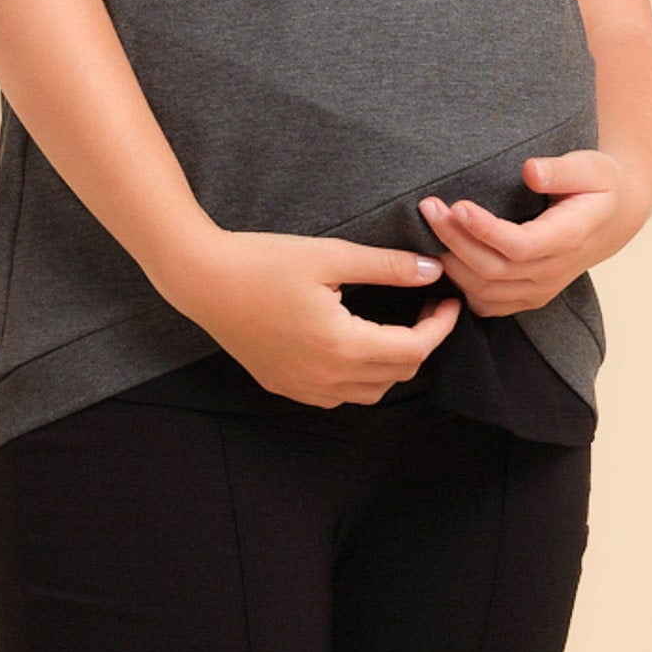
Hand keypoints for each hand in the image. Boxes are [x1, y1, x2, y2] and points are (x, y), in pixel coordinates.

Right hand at [171, 230, 461, 407]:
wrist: (201, 280)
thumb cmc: (263, 261)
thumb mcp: (331, 256)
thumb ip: (386, 266)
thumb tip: (432, 270)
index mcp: (343, 346)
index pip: (415, 349)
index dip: (442, 326)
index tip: (450, 299)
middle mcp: (327, 379)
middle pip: (399, 373)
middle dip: (422, 341)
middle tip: (427, 306)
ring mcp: (303, 389)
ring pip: (371, 391)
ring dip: (393, 362)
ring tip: (396, 324)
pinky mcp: (284, 386)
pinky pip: (338, 395)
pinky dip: (360, 375)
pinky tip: (355, 343)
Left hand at [417, 150, 648, 318]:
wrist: (613, 218)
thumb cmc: (598, 186)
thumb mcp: (590, 167)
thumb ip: (560, 170)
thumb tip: (529, 171)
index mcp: (569, 238)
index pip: (520, 245)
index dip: (485, 230)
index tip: (457, 205)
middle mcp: (553, 272)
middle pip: (494, 270)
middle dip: (455, 239)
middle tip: (429, 207)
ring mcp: (540, 290)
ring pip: (484, 291)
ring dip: (451, 261)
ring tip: (429, 224)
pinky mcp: (527, 297)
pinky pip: (486, 303)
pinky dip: (459, 286)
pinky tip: (441, 257)